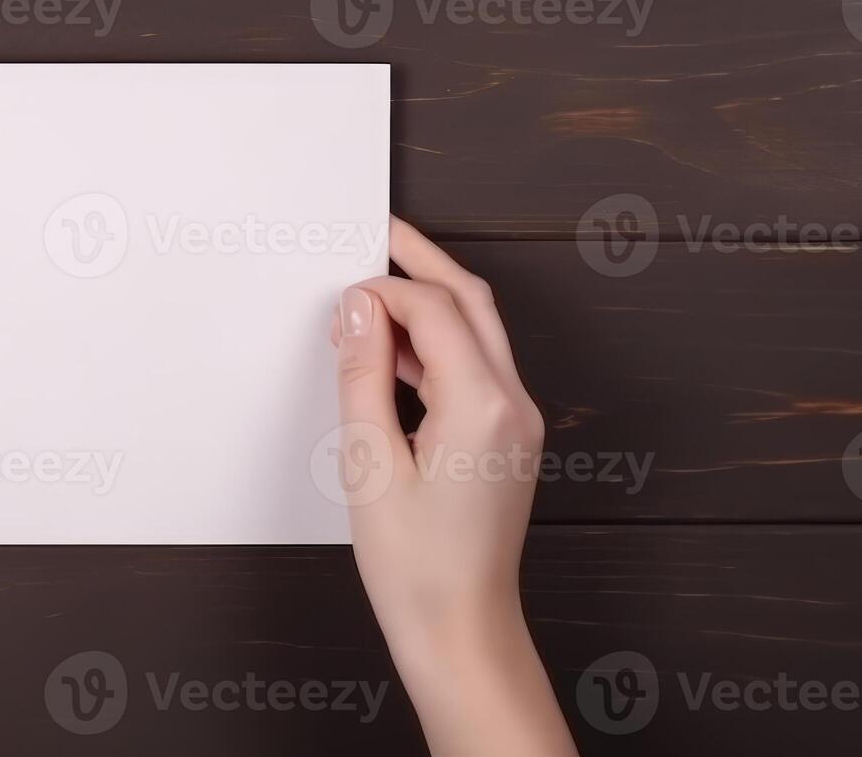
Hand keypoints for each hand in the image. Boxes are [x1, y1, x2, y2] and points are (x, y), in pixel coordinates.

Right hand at [331, 218, 576, 756]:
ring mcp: (519, 420)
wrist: (460, 627)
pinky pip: (479, 367)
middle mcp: (513, 403)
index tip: (342, 294)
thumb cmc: (416, 566)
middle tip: (379, 235)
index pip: (434, 309)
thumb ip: (363, 375)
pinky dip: (439, 345)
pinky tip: (395, 357)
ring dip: (430, 304)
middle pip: (472, 302)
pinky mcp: (510, 438)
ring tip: (373, 301)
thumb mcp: (369, 463)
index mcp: (480, 405)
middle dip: (423, 264)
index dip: (385, 290)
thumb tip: (360, 310)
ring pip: (479, 330)